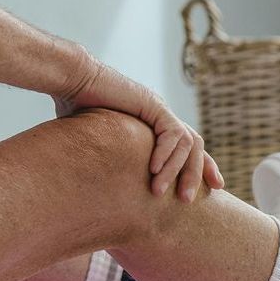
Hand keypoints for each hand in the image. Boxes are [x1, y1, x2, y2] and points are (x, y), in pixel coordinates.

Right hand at [53, 51, 224, 201]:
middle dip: (197, 173)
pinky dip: (166, 153)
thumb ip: (107, 154)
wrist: (71, 79)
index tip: (208, 188)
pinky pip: (173, 132)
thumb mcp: (96, 137)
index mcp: (152, 121)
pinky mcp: (153, 104)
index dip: (197, 167)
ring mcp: (159, 108)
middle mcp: (161, 114)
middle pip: (195, 145)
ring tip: (158, 192)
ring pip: (188, 143)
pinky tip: (153, 169)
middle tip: (189, 200)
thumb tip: (98, 183)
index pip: (184, 145)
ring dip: (178, 170)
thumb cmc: (74, 105)